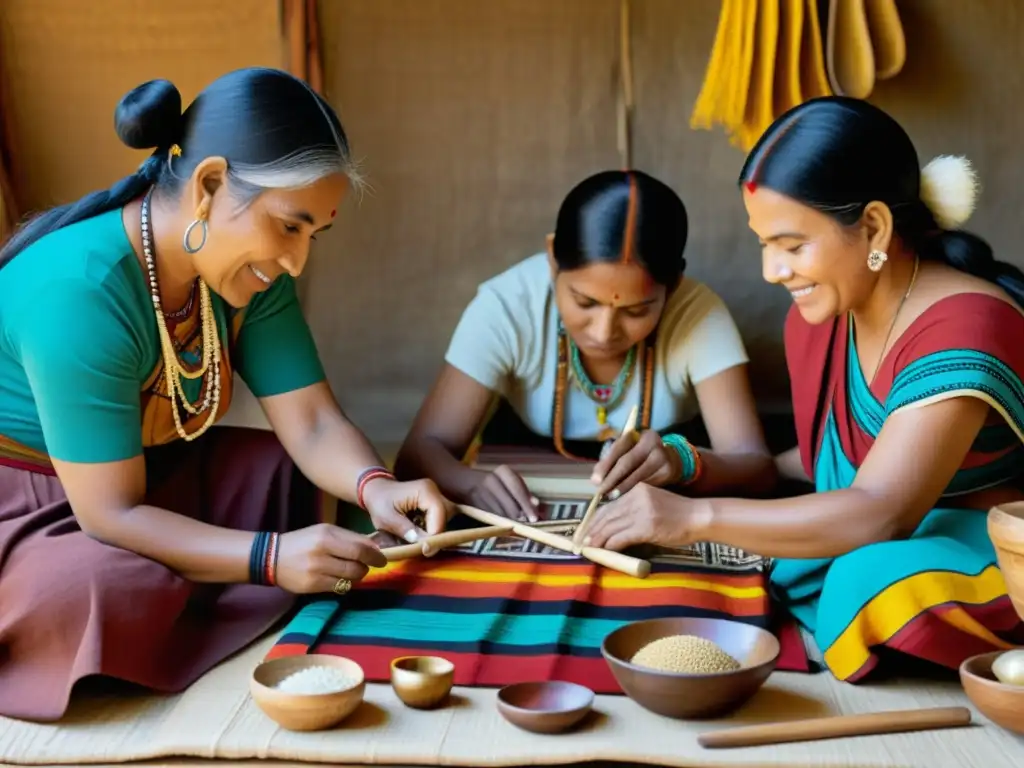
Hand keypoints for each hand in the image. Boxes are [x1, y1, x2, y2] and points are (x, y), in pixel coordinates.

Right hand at [275, 523, 387, 593]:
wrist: (272, 557)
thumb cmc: (303, 541)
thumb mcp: (324, 531)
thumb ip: (348, 538)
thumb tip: (374, 547)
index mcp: (326, 536)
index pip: (360, 547)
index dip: (375, 555)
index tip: (382, 559)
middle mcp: (321, 553)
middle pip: (357, 564)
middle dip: (367, 566)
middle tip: (368, 566)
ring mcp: (316, 571)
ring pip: (349, 578)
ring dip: (356, 575)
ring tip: (352, 570)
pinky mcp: (311, 586)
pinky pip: (338, 587)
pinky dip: (344, 583)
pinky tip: (339, 577)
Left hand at [362, 477, 453, 542]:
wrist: (377, 490)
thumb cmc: (379, 502)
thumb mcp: (386, 518)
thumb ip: (404, 529)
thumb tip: (422, 542)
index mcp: (424, 491)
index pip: (439, 514)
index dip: (435, 534)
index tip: (425, 550)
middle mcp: (434, 491)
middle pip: (446, 516)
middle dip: (437, 534)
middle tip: (424, 549)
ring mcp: (436, 495)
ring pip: (445, 518)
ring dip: (435, 532)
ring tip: (421, 541)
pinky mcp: (434, 502)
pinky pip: (440, 517)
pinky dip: (432, 528)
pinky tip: (421, 533)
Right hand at [464, 465, 539, 522]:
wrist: (463, 480)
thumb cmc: (494, 481)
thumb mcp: (509, 481)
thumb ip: (523, 492)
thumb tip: (536, 504)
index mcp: (503, 471)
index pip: (517, 489)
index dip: (526, 504)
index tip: (535, 518)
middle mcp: (491, 479)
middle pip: (509, 502)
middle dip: (519, 515)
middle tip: (528, 523)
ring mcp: (481, 492)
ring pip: (501, 511)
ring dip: (511, 520)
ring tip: (519, 524)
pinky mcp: (475, 504)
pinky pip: (492, 515)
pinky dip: (501, 521)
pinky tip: (507, 523)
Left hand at [580, 483, 702, 551]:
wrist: (698, 517)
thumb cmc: (679, 513)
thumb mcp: (653, 502)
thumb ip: (634, 508)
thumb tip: (614, 524)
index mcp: (637, 489)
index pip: (610, 505)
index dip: (595, 518)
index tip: (586, 528)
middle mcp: (636, 497)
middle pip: (607, 515)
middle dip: (592, 529)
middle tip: (582, 540)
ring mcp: (641, 512)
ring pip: (611, 526)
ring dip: (598, 539)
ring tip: (589, 547)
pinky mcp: (646, 527)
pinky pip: (621, 537)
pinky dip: (610, 545)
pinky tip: (605, 551)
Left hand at [590, 430, 680, 496]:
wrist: (670, 460)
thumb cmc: (641, 455)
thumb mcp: (627, 452)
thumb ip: (610, 461)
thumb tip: (595, 480)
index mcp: (638, 434)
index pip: (618, 449)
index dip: (605, 465)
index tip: (595, 480)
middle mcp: (652, 443)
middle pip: (627, 463)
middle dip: (612, 479)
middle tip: (601, 492)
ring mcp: (661, 457)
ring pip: (636, 477)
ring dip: (621, 489)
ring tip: (610, 498)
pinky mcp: (667, 472)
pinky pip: (646, 485)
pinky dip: (634, 493)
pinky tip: (625, 498)